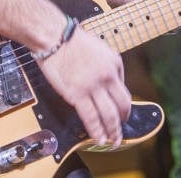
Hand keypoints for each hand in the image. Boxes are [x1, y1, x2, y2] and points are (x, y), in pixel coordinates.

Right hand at [37, 28, 131, 146]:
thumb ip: (108, 67)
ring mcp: (93, 87)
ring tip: (113, 141)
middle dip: (123, 121)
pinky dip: (97, 130)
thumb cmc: (73, 41)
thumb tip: (110, 84)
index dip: (124, 107)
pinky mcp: (77, 95)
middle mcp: (108, 76)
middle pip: (121, 105)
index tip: (122, 114)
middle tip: (121, 131)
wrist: (56, 38)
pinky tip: (99, 138)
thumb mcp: (101, 49)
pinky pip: (91, 117)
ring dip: (113, 131)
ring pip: (109, 115)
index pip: (124, 91)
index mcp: (115, 64)